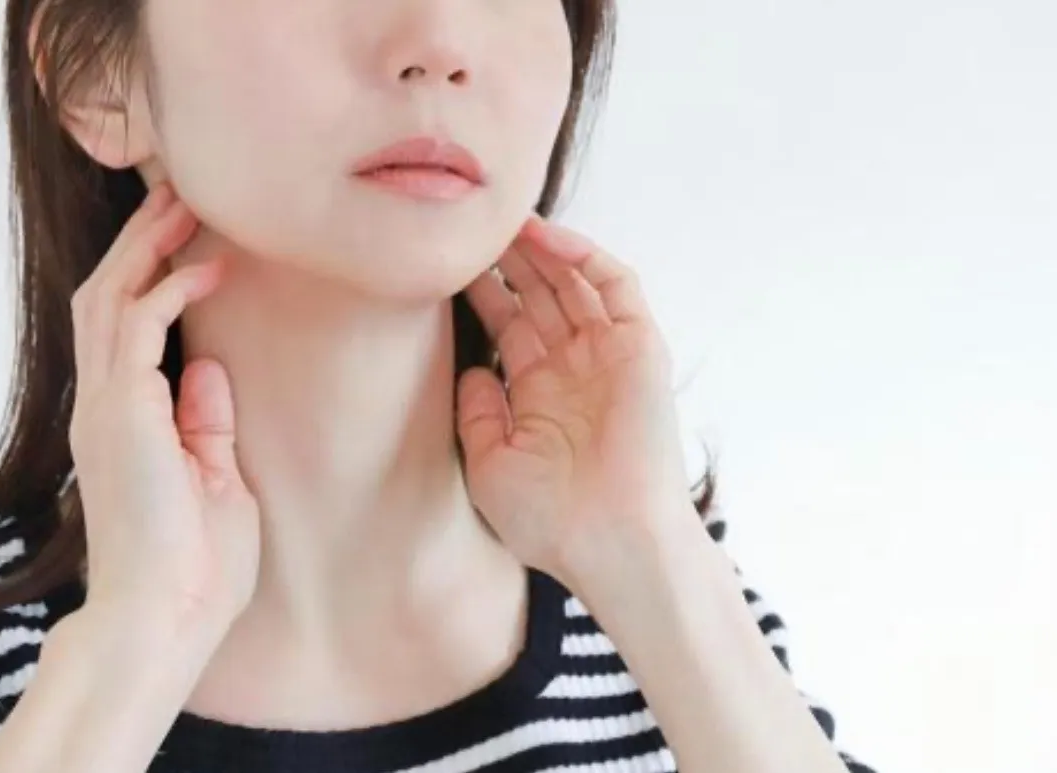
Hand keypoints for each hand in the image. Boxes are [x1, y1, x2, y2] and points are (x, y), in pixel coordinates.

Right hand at [68, 182, 258, 640]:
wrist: (165, 621)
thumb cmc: (196, 567)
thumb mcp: (214, 479)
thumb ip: (204, 423)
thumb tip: (207, 367)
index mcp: (125, 422)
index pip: (124, 328)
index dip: (150, 276)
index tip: (192, 239)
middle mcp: (104, 407)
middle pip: (107, 297)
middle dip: (142, 243)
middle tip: (180, 196)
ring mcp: (106, 409)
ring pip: (109, 299)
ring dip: (147, 248)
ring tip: (184, 205)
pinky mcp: (122, 415)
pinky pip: (136, 330)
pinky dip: (168, 291)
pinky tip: (209, 270)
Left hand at [458, 215, 694, 585]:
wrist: (610, 543)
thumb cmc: (550, 519)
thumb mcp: (489, 463)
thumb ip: (477, 412)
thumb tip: (470, 370)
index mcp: (538, 394)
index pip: (508, 325)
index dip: (480, 291)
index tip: (445, 264)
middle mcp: (573, 368)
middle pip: (539, 295)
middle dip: (508, 260)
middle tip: (473, 225)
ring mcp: (608, 356)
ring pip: (575, 282)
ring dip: (542, 249)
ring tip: (504, 220)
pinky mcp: (640, 348)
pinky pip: (617, 287)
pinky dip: (587, 257)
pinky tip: (548, 238)